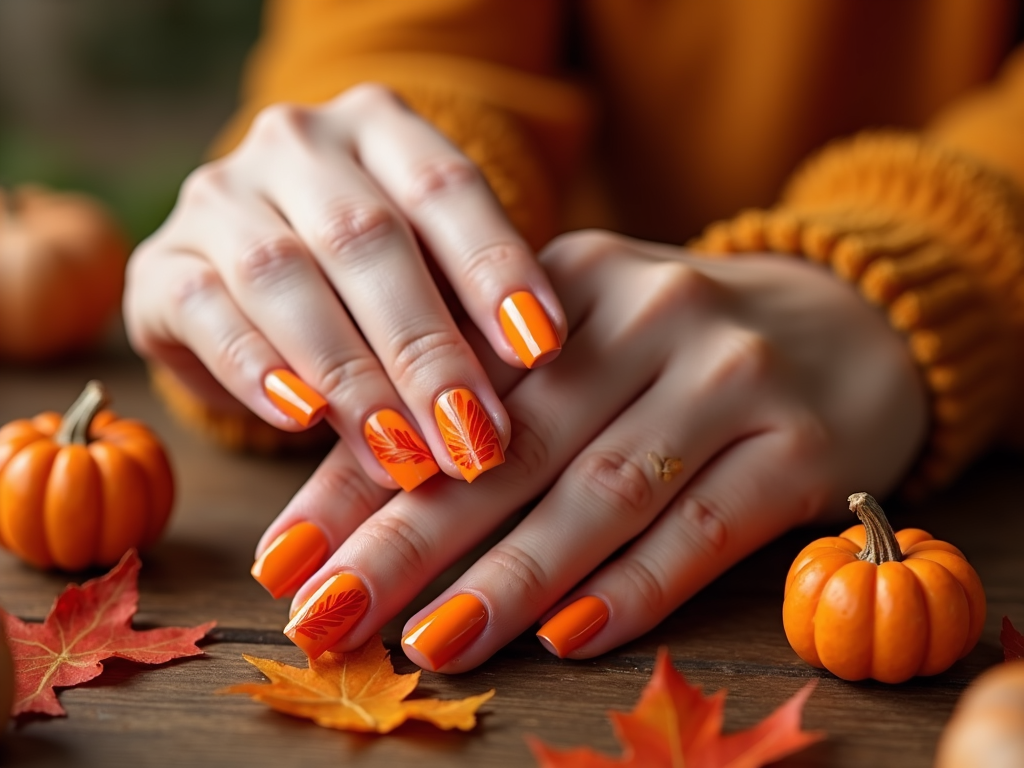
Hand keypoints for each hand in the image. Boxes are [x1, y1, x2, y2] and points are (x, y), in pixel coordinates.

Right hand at [123, 84, 565, 489]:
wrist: (259, 267)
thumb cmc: (378, 278)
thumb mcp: (432, 273)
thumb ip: (464, 314)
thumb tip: (510, 401)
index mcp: (378, 127)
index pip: (443, 187)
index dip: (495, 266)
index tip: (542, 346)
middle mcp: (296, 145)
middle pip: (366, 237)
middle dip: (425, 348)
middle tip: (473, 435)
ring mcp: (220, 196)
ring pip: (283, 274)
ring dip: (350, 375)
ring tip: (402, 453)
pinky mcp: (162, 263)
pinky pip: (208, 312)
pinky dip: (258, 368)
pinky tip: (302, 419)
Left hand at [255, 230, 927, 669]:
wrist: (847, 325)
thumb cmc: (676, 349)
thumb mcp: (580, 342)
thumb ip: (483, 405)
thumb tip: (353, 510)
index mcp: (569, 281)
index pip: (445, 389)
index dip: (357, 477)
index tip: (286, 558)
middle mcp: (652, 314)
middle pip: (513, 447)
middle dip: (408, 541)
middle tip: (325, 617)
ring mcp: (732, 376)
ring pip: (603, 492)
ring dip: (511, 579)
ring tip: (430, 645)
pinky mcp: (800, 447)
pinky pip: (703, 530)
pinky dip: (634, 588)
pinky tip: (568, 637)